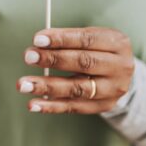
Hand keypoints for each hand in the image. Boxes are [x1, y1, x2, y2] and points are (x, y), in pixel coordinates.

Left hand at [18, 27, 133, 113]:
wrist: (121, 74)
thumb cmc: (99, 50)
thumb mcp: (92, 38)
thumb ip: (69, 39)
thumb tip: (38, 43)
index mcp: (117, 42)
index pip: (86, 39)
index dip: (61, 39)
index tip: (37, 39)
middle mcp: (120, 66)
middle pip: (83, 63)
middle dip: (53, 59)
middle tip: (28, 57)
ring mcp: (113, 89)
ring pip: (77, 88)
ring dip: (47, 86)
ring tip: (24, 84)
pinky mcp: (104, 106)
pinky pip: (75, 107)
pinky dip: (52, 106)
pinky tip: (34, 104)